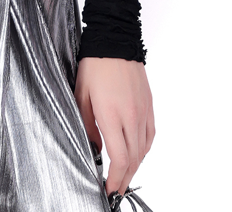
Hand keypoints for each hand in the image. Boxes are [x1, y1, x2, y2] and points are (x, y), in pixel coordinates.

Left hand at [74, 57, 154, 197]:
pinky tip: (136, 152)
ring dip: (135, 166)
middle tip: (116, 189)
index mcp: (112, 115)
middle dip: (125, 179)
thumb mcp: (81, 96)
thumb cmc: (94, 65)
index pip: (119, 158)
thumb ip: (87, 126)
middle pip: (134, 159)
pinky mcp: (149, 105)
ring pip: (144, 149)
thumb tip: (96, 147)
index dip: (115, 179)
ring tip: (124, 175)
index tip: (109, 188)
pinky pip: (150, 135)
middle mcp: (131, 116)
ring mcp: (143, 111)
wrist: (115, 41)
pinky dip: (143, 149)